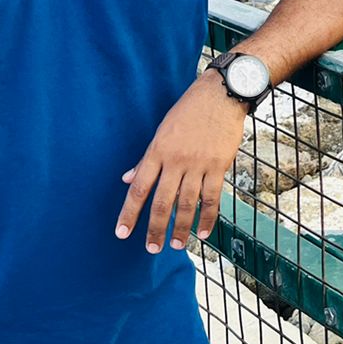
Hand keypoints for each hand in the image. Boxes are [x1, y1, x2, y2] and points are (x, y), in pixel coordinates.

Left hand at [115, 73, 248, 252]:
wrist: (220, 95)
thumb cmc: (189, 111)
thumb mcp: (162, 130)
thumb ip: (146, 158)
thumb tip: (127, 179)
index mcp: (158, 151)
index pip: (139, 188)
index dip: (129, 213)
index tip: (122, 233)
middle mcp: (176, 160)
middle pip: (162, 202)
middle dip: (156, 229)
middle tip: (152, 249)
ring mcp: (198, 164)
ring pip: (187, 204)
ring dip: (181, 228)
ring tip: (177, 245)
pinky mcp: (218, 166)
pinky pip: (212, 198)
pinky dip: (208, 217)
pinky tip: (204, 232)